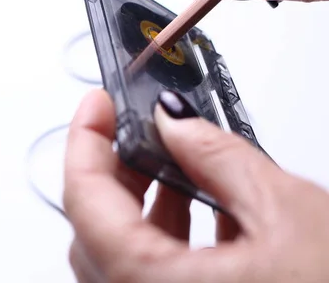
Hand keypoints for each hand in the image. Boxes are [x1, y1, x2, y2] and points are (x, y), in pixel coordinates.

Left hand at [63, 89, 328, 281]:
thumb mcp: (289, 215)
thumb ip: (219, 158)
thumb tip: (175, 124)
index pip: (83, 200)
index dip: (84, 141)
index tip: (97, 107)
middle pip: (95, 227)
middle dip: (112, 170)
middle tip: (132, 129)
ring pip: (121, 253)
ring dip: (140, 202)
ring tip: (170, 161)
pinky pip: (151, 276)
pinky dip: (164, 236)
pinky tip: (198, 208)